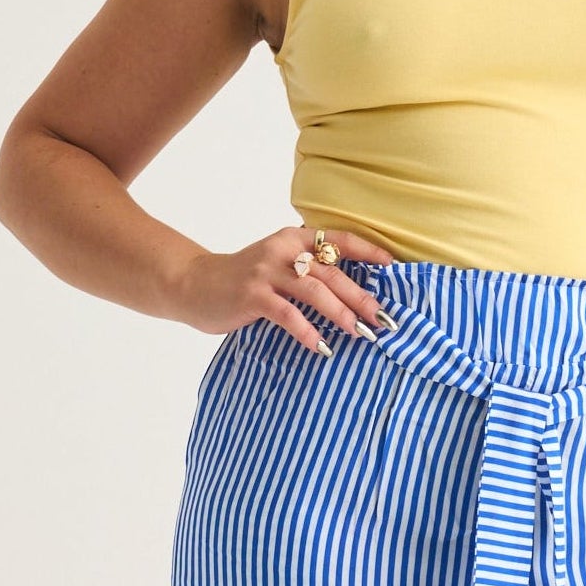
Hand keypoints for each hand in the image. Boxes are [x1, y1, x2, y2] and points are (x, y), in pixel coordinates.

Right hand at [170, 226, 395, 356]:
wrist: (193, 284)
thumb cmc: (242, 280)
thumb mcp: (277, 265)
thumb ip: (306, 271)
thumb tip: (351, 294)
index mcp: (293, 238)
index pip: (338, 239)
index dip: (368, 251)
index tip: (392, 267)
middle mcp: (283, 250)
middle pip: (332, 273)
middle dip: (361, 297)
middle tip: (383, 319)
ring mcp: (266, 272)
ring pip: (314, 292)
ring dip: (341, 314)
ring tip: (360, 333)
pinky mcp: (252, 295)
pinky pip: (287, 314)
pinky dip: (307, 331)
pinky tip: (322, 347)